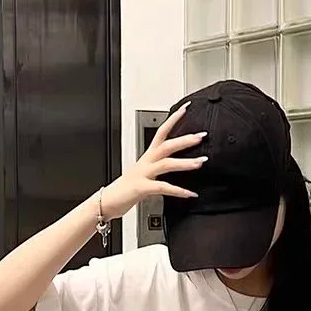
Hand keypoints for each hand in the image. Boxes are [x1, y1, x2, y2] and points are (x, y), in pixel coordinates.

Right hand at [99, 102, 206, 219]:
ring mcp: (143, 174)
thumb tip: (177, 164)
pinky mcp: (142, 188)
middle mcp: (146, 162)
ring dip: (185, 162)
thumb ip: (160, 167)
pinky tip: (190, 194)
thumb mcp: (146, 173)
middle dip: (184, 140)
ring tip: (201, 162)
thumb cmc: (128, 189)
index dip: (173, 119)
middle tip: (201, 136)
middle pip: (166, 145)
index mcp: (148, 156)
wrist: (108, 201)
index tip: (187, 108)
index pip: (162, 131)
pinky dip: (179, 191)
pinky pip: (163, 187)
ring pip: (166, 163)